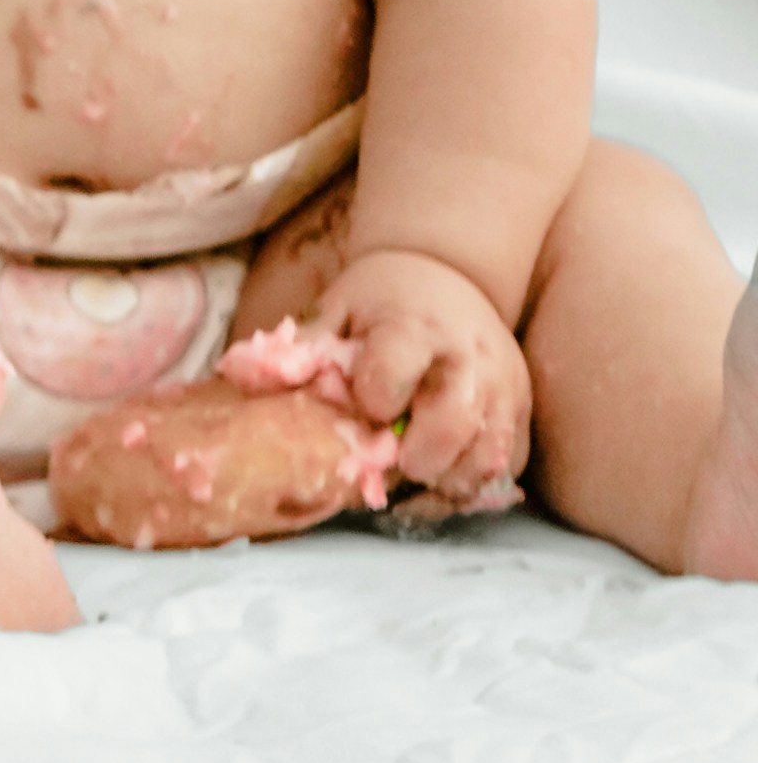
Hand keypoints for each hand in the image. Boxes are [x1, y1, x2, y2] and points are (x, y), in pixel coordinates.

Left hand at [312, 245, 529, 505]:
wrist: (448, 277)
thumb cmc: (380, 300)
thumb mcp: (337, 307)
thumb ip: (301, 347)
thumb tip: (243, 377)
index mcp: (413, 325)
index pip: (393, 373)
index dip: (372, 400)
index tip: (362, 404)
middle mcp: (467, 357)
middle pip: (453, 425)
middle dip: (416, 457)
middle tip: (394, 460)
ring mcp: (502, 388)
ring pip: (484, 457)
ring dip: (444, 481)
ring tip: (412, 474)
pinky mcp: (519, 414)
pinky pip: (501, 468)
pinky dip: (468, 486)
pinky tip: (436, 479)